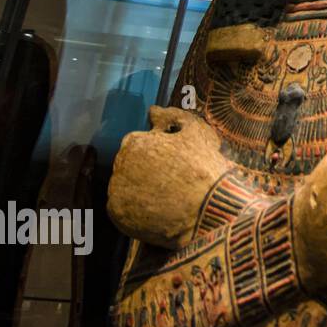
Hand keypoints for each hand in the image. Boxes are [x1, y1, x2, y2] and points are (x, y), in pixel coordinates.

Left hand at [109, 107, 228, 248]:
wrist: (209, 210)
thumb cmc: (205, 169)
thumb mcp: (196, 134)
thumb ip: (172, 117)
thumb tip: (153, 110)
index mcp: (135, 143)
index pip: (138, 144)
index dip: (157, 152)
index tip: (173, 163)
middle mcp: (119, 166)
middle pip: (130, 166)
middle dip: (147, 170)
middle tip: (173, 181)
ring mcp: (117, 192)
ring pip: (127, 187)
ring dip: (141, 189)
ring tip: (168, 197)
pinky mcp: (119, 216)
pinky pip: (125, 210)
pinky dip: (138, 210)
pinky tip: (160, 210)